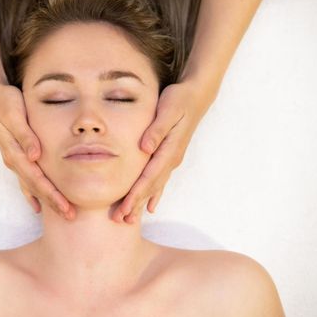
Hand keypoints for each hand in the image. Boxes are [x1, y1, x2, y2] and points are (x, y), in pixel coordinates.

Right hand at [0, 82, 75, 219]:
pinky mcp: (16, 157)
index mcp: (15, 153)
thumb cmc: (6, 103)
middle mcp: (14, 160)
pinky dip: (32, 194)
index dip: (52, 195)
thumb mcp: (15, 115)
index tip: (66, 207)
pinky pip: (25, 180)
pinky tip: (38, 205)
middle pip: (36, 187)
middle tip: (70, 216)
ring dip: (46, 200)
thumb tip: (35, 156)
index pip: (37, 179)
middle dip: (53, 203)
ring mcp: (14, 160)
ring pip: (31, 186)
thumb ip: (25, 136)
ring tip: (62, 213)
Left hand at [111, 78, 217, 223]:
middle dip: (136, 204)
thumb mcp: (167, 110)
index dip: (136, 194)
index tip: (125, 208)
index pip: (149, 177)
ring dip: (142, 203)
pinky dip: (153, 194)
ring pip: (155, 186)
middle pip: (151, 187)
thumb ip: (156, 129)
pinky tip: (149, 206)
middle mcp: (171, 159)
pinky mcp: (170, 156)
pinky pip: (160, 180)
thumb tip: (144, 148)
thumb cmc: (179, 100)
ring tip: (130, 219)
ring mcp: (171, 159)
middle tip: (121, 220)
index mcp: (169, 149)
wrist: (196, 96)